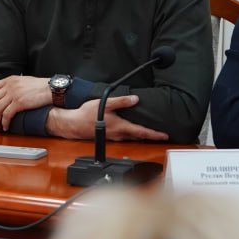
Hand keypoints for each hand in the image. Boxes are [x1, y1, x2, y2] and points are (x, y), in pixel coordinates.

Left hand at [0, 75, 51, 131]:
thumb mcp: (23, 81)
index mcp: (9, 80)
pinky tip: (5, 127)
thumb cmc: (40, 86)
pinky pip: (6, 114)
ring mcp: (14, 94)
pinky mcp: (20, 102)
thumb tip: (4, 94)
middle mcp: (9, 86)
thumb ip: (13, 86)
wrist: (51, 89)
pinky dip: (4, 122)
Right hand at [45, 94, 168, 141]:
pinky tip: (131, 131)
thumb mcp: (105, 104)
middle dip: (150, 136)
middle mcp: (119, 135)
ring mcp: (114, 137)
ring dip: (141, 136)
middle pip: (139, 137)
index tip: (164, 136)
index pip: (141, 132)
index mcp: (121, 127)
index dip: (154, 134)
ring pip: (132, 138)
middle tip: (161, 135)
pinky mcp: (109, 136)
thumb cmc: (87, 114)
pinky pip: (124, 137)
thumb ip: (121, 101)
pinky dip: (132, 135)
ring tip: (149, 133)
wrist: (73, 124)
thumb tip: (135, 100)